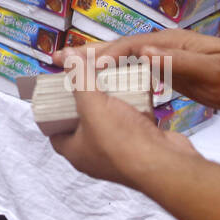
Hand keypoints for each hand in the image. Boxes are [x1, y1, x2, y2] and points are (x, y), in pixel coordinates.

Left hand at [49, 85, 199, 186]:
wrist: (166, 164)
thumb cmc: (123, 141)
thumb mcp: (92, 104)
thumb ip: (79, 78)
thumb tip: (66, 55)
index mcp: (75, 151)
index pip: (55, 128)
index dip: (52, 108)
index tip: (57, 88)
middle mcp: (95, 154)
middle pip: (84, 119)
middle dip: (85, 97)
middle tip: (84, 76)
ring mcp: (119, 150)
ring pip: (110, 118)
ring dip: (110, 99)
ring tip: (107, 75)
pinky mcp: (141, 144)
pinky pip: (133, 120)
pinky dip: (133, 104)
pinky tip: (133, 85)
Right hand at [53, 29, 219, 112]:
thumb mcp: (212, 70)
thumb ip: (178, 61)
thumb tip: (143, 51)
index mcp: (170, 42)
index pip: (130, 45)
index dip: (105, 54)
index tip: (82, 65)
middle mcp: (162, 45)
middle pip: (119, 46)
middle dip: (87, 51)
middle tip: (55, 56)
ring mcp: (163, 56)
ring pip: (121, 57)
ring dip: (93, 60)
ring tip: (66, 66)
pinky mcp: (165, 69)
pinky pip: (131, 68)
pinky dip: (110, 71)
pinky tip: (98, 79)